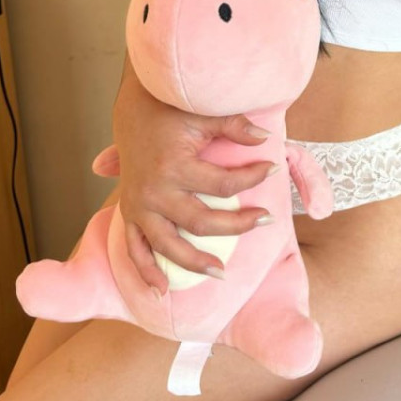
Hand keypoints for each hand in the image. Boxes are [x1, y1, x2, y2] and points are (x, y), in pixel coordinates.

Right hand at [108, 67, 279, 293]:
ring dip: (194, 263)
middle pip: (201, 222)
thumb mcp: (203, 115)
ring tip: (221, 273)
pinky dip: (145, 271)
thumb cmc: (170, 111)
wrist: (132, 110)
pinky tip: (161, 290)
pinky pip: (134, 249)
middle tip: (265, 222)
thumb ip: (234, 125)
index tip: (272, 169)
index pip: (223, 184)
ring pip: (168, 245)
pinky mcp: (128, 212)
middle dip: (236, 227)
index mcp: (174, 166)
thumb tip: (265, 139)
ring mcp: (139, 206)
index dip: (252, 178)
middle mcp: (154, 191)